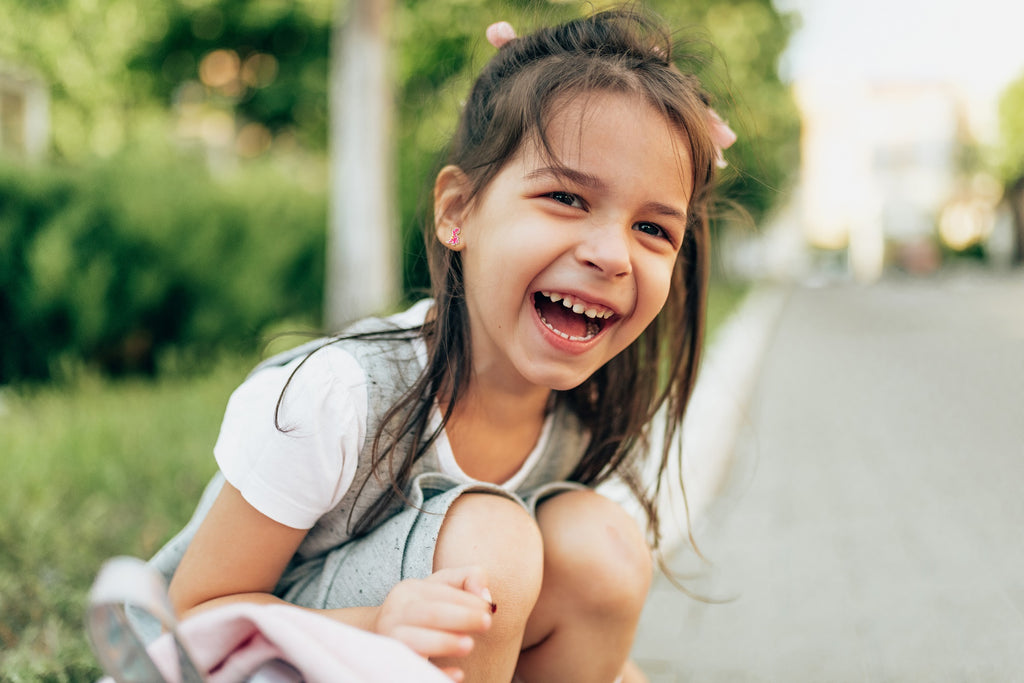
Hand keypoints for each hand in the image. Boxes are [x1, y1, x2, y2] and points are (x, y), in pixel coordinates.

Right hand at [374, 566, 492, 680]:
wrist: (383, 632)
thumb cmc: (423, 608)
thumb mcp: (441, 586)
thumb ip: (468, 578)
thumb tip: (485, 597)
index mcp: (408, 591)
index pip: (441, 592)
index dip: (467, 600)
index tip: (489, 608)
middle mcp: (395, 613)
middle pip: (429, 613)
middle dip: (461, 617)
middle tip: (486, 622)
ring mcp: (391, 640)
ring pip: (413, 641)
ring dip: (444, 643)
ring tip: (469, 645)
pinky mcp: (391, 665)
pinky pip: (412, 668)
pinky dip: (435, 672)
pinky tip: (458, 674)